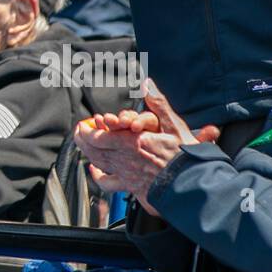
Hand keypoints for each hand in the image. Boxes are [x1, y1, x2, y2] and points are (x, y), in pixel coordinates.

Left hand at [74, 80, 219, 214]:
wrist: (193, 187)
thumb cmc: (186, 159)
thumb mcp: (174, 126)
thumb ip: (158, 104)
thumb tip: (147, 84)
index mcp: (131, 143)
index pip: (98, 136)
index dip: (86, 131)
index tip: (82, 124)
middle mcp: (125, 160)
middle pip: (94, 150)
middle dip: (82, 140)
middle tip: (78, 132)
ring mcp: (126, 175)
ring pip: (98, 164)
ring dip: (88, 154)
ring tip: (82, 146)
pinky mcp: (132, 188)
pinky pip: (109, 183)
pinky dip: (98, 177)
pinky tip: (95, 171)